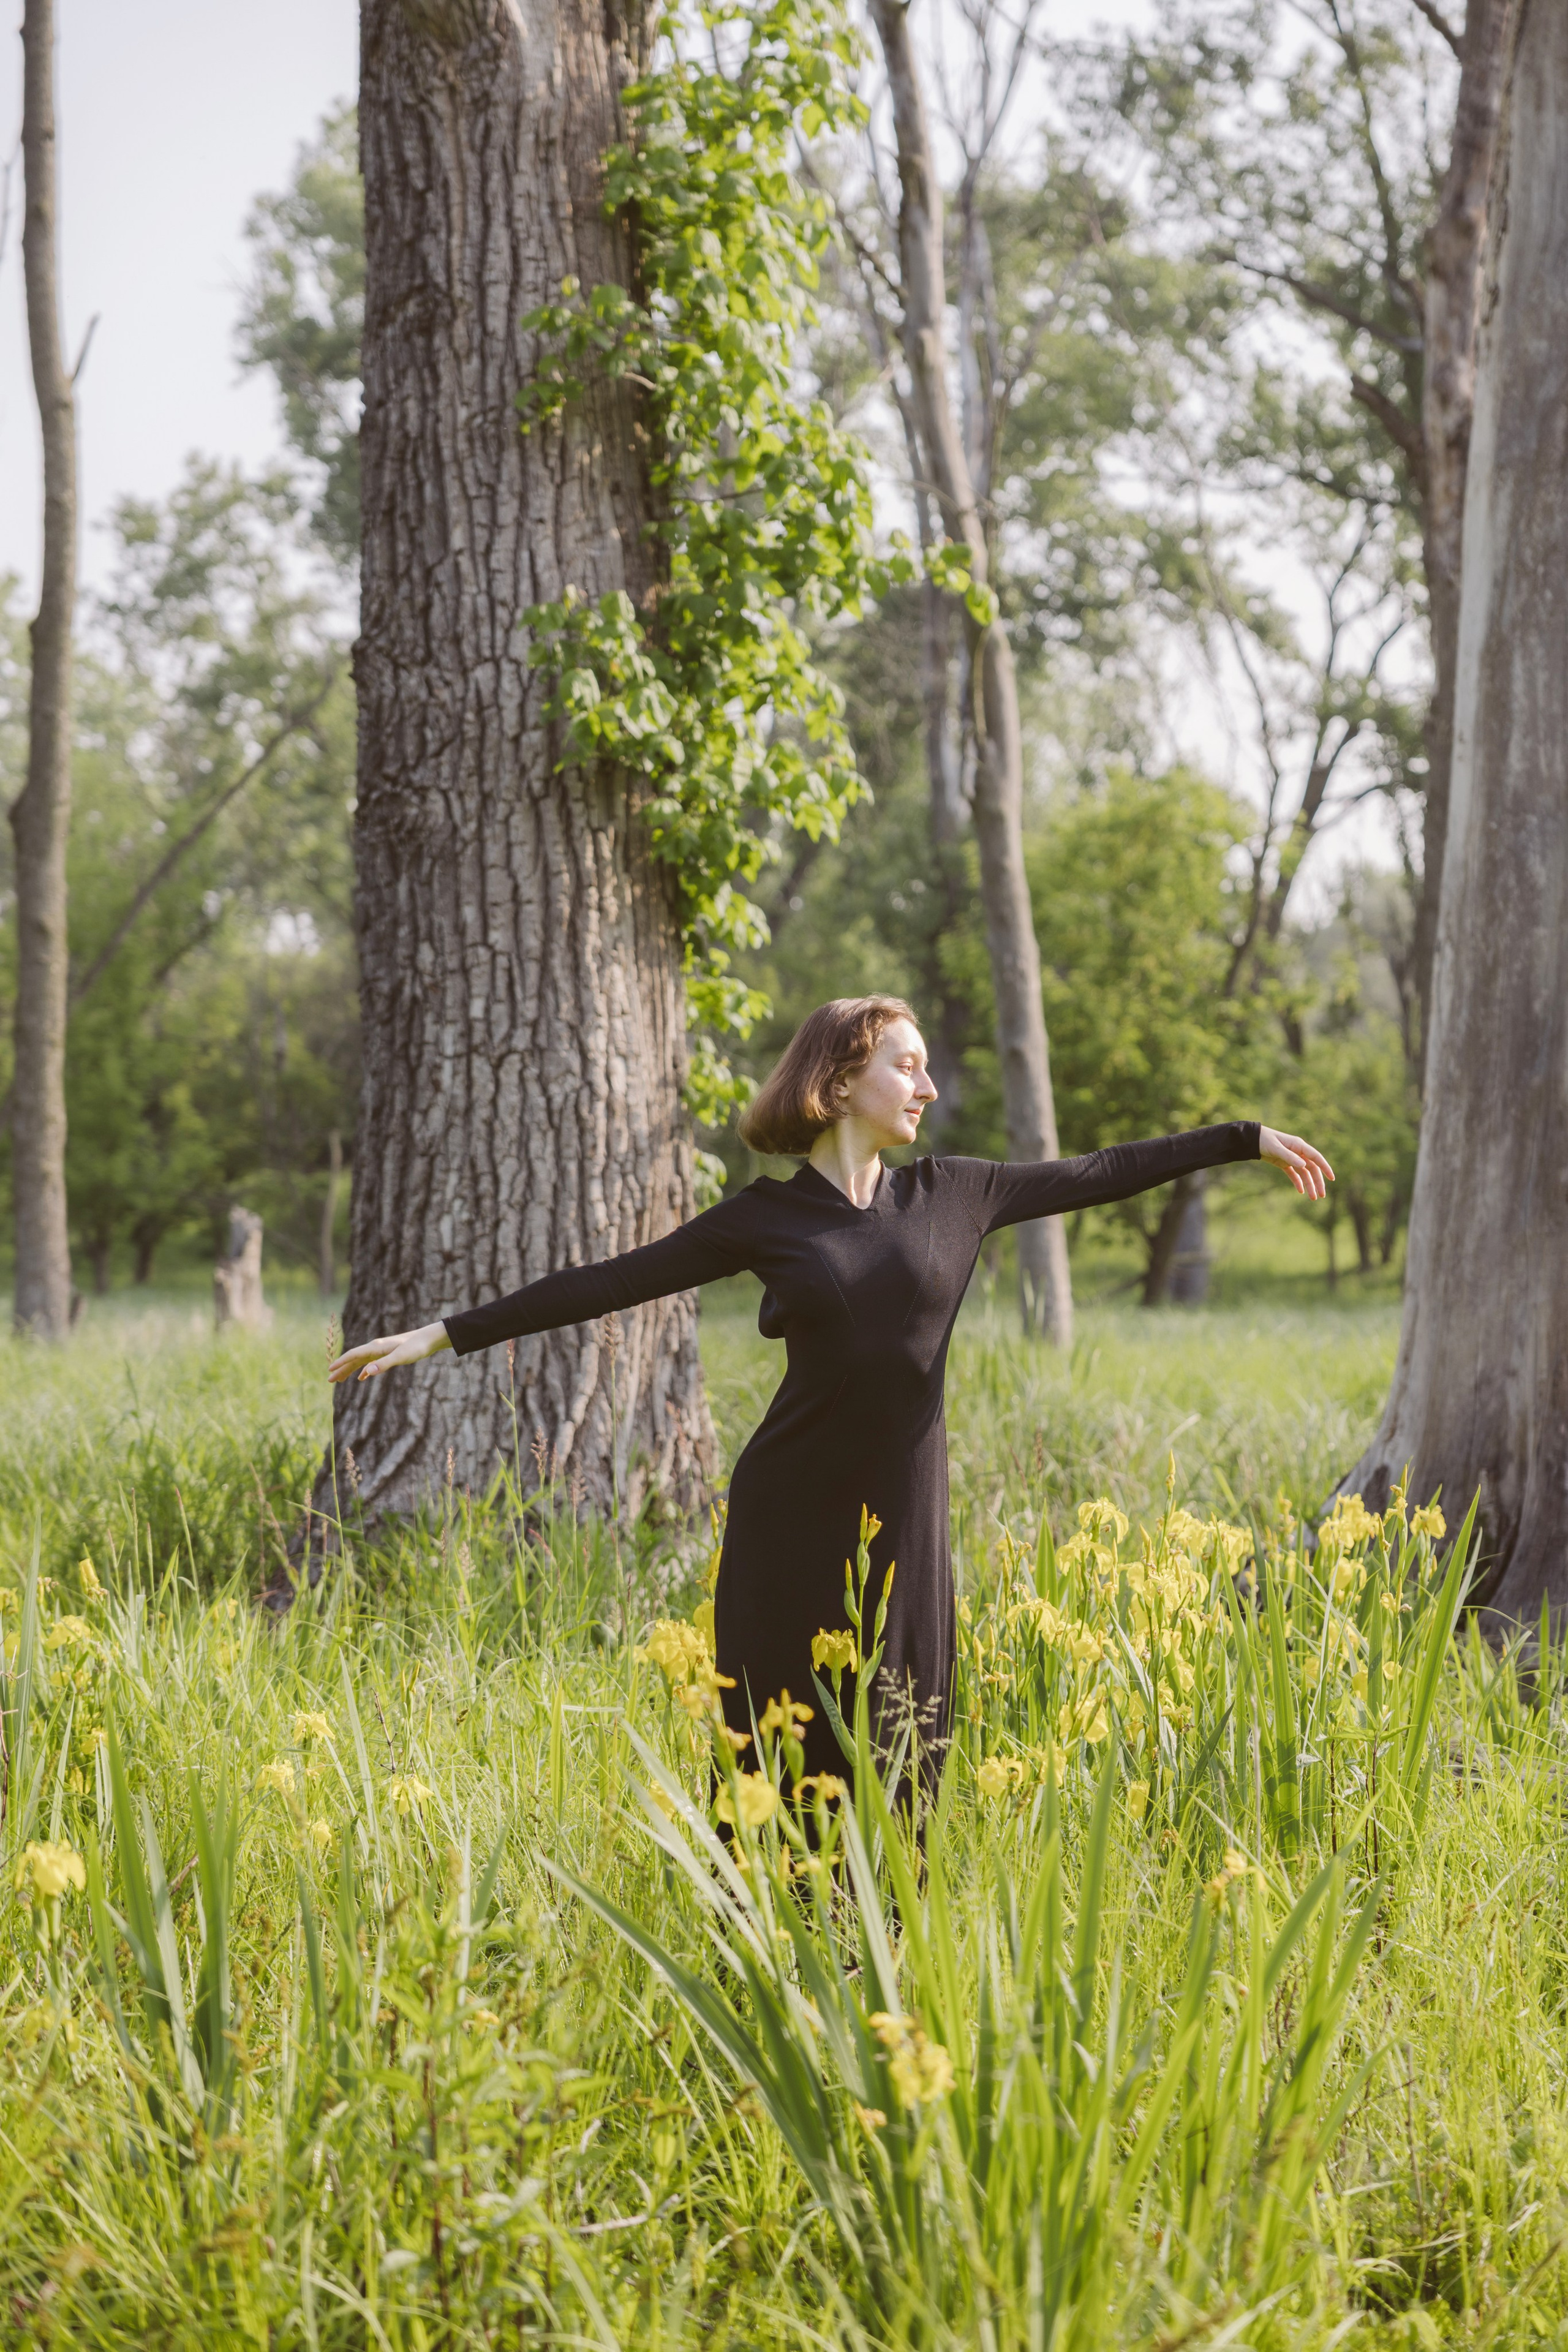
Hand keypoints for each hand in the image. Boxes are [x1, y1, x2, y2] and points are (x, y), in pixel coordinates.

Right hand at [328, 1322, 452, 1382]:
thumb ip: (383, 1365)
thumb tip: (366, 1373)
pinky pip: (371, 1363)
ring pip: (361, 1362)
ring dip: (350, 1371)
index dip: (340, 1363)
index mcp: (376, 1347)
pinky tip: (362, 1378)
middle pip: (354, 1359)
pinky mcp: (388, 1355)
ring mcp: (381, 1351)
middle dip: (341, 1369)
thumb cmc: (416, 1347)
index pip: (353, 1355)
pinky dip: (364, 1371)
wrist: (429, 1339)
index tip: (329, 1371)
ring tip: (340, 1381)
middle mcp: (376, 1348)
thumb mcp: (400, 1357)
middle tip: (329, 1380)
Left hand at [1258, 1125, 1334, 1200]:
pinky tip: (1300, 1192)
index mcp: (1299, 1145)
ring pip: (1304, 1173)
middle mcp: (1298, 1152)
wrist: (1252, 1140)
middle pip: (1312, 1168)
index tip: (1332, 1178)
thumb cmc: (1264, 1140)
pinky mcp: (1284, 1163)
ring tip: (1313, 1198)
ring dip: (1309, 1185)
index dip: (1325, 1167)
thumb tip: (1304, 1165)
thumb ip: (1289, 1157)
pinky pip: (1294, 1174)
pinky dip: (1297, 1182)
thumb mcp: (1276, 1148)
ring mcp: (1292, 1158)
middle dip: (1318, 1182)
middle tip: (1322, 1195)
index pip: (1316, 1157)